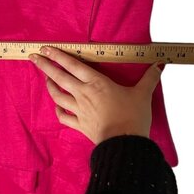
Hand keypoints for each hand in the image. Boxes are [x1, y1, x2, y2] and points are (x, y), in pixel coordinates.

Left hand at [28, 46, 163, 145]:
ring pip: (58, 95)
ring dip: (49, 86)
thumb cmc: (133, 116)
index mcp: (97, 83)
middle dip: (44, 66)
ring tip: (45, 79)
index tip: (45, 48)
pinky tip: (57, 107)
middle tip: (33, 57)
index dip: (58, 55)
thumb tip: (161, 64)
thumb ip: (150, 78)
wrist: (124, 144)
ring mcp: (79, 110)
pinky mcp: (79, 125)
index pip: (73, 65)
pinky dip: (58, 110)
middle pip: (59, 77)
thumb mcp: (143, 94)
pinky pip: (63, 116)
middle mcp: (84, 94)